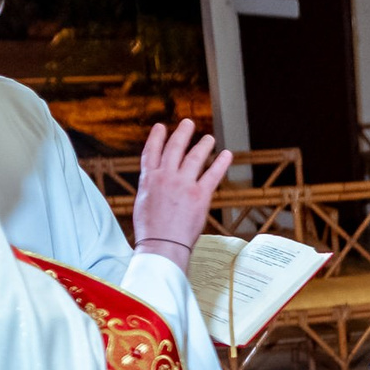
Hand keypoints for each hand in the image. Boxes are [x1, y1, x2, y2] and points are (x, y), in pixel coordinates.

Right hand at [129, 119, 233, 270]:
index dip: (157, 137)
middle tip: (189, 123)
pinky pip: (213, 174)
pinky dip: (221, 163)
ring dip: (203, 145)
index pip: (151, 151)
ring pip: (194, 157)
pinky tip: (226, 154)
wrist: (162, 245)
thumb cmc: (151, 231)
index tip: (161, 127)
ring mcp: (183, 184)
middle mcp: (165, 177)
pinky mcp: (199, 195)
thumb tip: (155, 184)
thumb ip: (151, 189)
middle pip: (174, 148)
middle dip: (182, 133)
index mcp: (148, 179)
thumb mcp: (143, 204)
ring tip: (209, 138)